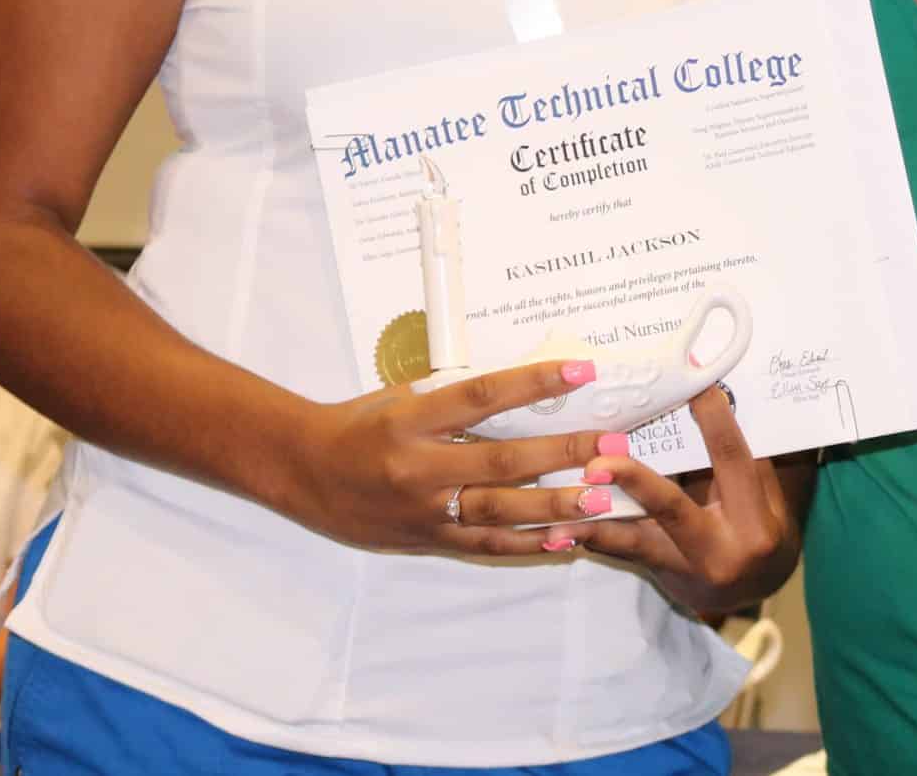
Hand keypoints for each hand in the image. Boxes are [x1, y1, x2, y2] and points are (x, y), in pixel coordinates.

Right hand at [274, 359, 624, 557]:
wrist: (303, 471)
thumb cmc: (358, 424)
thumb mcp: (402, 397)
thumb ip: (454, 397)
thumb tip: (523, 388)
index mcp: (413, 419)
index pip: (482, 396)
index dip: (534, 383)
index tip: (583, 372)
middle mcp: (420, 467)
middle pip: (503, 461)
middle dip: (563, 453)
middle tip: (613, 447)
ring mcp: (424, 510)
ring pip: (500, 511)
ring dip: (556, 506)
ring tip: (602, 499)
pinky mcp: (426, 541)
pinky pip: (484, 544)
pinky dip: (527, 544)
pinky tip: (566, 540)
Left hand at [536, 387, 800, 615]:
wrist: (757, 589)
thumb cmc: (760, 526)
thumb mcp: (764, 495)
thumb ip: (737, 457)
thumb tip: (709, 395)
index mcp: (754, 521)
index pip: (732, 460)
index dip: (714, 420)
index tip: (693, 384)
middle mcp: (719, 549)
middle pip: (670, 507)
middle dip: (633, 481)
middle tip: (597, 462)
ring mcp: (686, 569)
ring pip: (634, 540)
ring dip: (592, 524)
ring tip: (555, 519)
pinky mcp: (660, 576)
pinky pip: (622, 553)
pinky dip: (592, 538)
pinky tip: (556, 532)